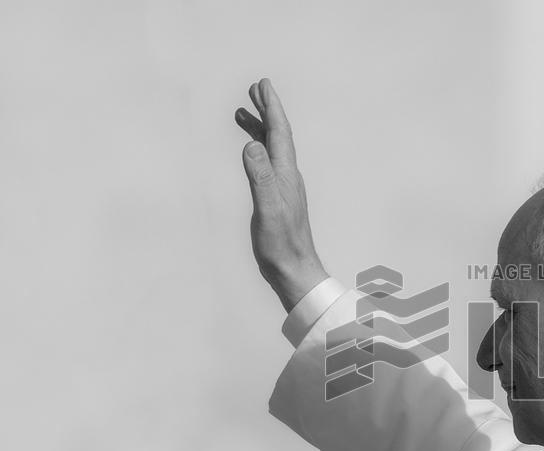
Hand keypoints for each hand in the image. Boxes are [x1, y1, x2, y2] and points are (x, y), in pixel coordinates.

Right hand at [235, 78, 328, 312]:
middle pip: (278, 136)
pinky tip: (251, 152)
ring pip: (272, 149)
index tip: (263, 85)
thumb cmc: (281, 244)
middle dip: (268, 111)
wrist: (295, 269)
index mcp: (286, 175)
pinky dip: (258, 150)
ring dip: (261, 128)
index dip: (271, 108)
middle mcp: (287, 177)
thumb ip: (260, 177)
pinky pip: (267, 164)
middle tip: (256, 88)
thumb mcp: (267, 209)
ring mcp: (283, 187)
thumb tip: (252, 145)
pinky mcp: (277, 199)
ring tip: (246, 112)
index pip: (279, 134)